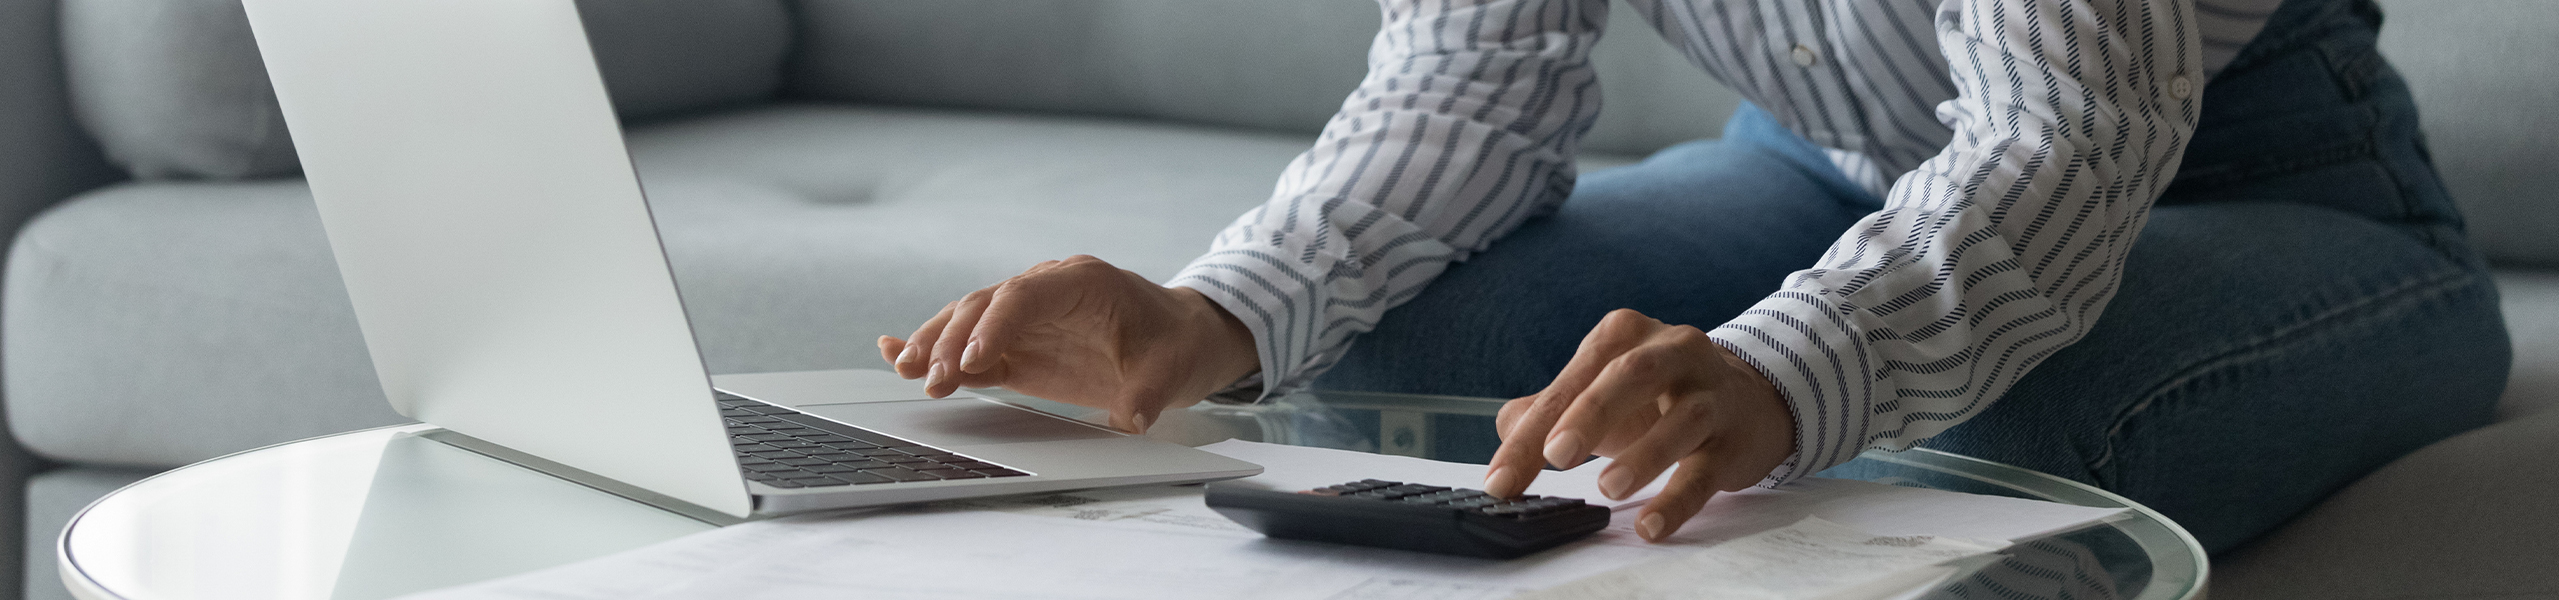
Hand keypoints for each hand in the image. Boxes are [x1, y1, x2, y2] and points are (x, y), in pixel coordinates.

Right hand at [877, 255, 1258, 432]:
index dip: (996, 323)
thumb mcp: (1172, 369)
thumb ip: (1149, 393)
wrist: (1177, 338)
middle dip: (953, 339)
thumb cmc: (1174, 343)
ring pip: (967, 321)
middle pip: (986, 305)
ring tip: (906, 372)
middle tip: (933, 378)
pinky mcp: (1015, 346)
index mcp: (1082, 283)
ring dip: (934, 345)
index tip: (974, 358)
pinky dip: (934, 351)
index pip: (1026, 293)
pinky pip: (969, 346)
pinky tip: (895, 356)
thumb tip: (1132, 417)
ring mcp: (1025, 318)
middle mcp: (1045, 291)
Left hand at [1483, 309, 1794, 541]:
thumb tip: (1508, 428)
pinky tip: (1652, 524)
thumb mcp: (1600, 391)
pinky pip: (1706, 469)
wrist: (1747, 399)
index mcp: (1623, 336)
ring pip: (1682, 419)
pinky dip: (1677, 499)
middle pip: (1629, 376)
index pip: (1570, 383)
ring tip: (1608, 488)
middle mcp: (1671, 351)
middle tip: (1555, 454)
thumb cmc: (1658, 396)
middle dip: (1590, 414)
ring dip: (1643, 454)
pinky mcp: (1734, 437)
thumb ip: (1549, 409)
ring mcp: (1709, 392)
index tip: (1500, 479)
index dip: (1531, 432)